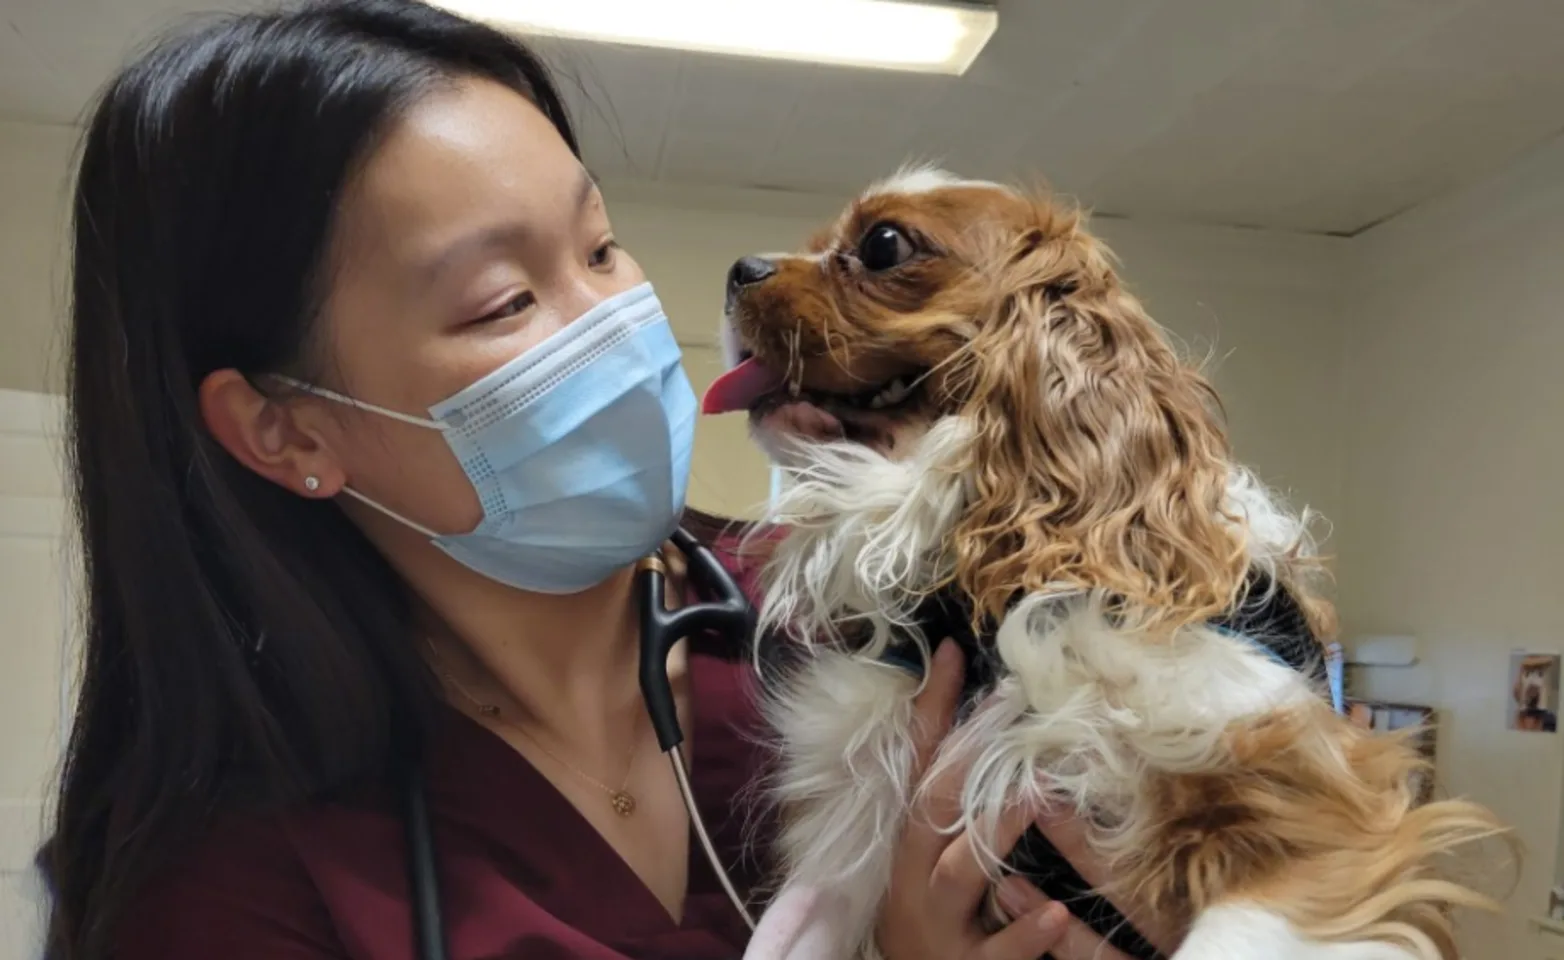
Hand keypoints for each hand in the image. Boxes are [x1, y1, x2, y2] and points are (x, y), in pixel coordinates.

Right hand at [876, 640, 1152, 959]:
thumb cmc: (934, 920)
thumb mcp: (930, 861)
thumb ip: (952, 808)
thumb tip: (979, 729)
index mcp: (907, 844)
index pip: (917, 765)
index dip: (932, 709)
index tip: (953, 651)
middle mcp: (912, 877)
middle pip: (930, 807)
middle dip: (965, 753)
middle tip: (1008, 703)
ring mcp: (937, 924)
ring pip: (957, 873)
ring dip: (992, 831)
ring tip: (1035, 797)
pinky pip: (999, 951)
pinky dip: (1025, 932)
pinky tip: (1056, 911)